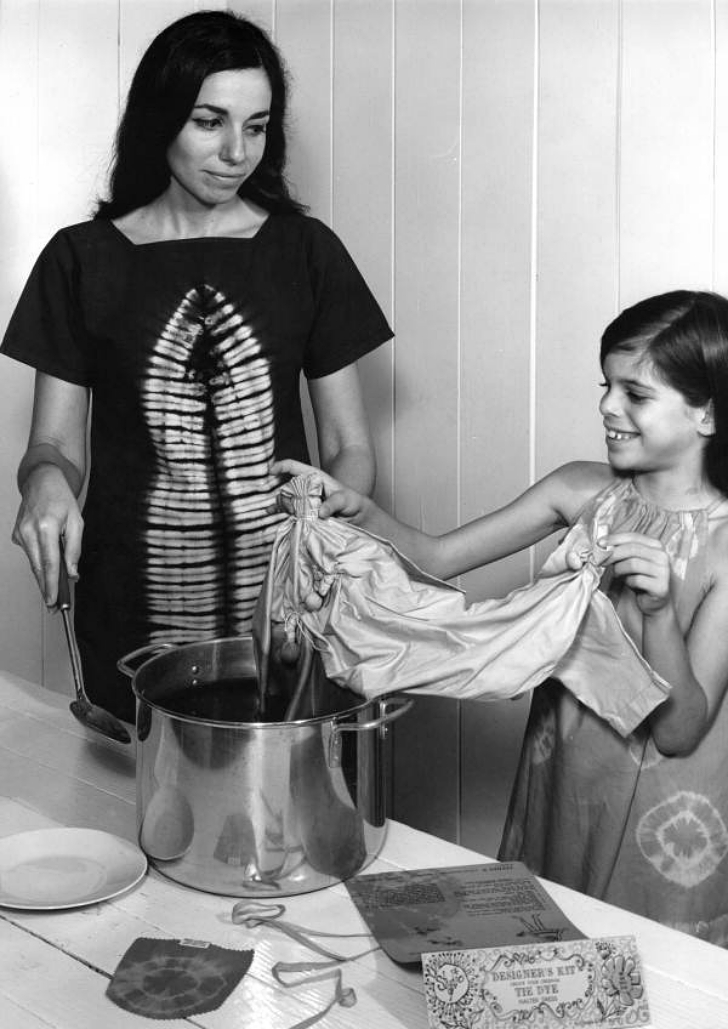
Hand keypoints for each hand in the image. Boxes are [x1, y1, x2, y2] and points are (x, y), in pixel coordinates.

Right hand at [12, 464, 83, 606]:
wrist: (41, 481)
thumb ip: (74, 549)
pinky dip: (39, 562)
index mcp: (46, 527)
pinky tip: (47, 566)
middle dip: (47, 588)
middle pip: (39, 567)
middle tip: (55, 605)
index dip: (52, 584)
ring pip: (33, 563)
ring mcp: (20, 533)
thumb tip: (72, 572)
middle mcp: (29, 531)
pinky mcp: (16, 535)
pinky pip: (31, 554)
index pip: (50, 563)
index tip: (54, 600)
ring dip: (43, 578)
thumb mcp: (76, 521)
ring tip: (53, 593)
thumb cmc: (60, 499)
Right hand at [272, 459, 370, 522]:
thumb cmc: (351, 501)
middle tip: (289, 506)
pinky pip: (288, 509)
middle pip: (287, 486)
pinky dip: (279, 510)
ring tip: (276, 510)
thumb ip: (333, 504)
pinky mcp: (303, 511)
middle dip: (282, 494)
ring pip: (286, 498)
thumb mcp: (345, 499)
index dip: (281, 467)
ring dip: (279, 504)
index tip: (270, 471)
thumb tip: (321, 513)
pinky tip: (269, 512)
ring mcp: (303, 499)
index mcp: (314, 478)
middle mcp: (306, 487)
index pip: (294, 467)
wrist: (355, 516)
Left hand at [601, 531, 671, 614]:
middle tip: (601, 561)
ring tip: (616, 574)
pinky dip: (627, 581)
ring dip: (619, 569)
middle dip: (612, 554)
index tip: (600, 543)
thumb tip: (602, 545)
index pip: (633, 536)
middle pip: (631, 549)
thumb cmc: (642, 577)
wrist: (656, 601)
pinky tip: (629, 583)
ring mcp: (663, 571)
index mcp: (656, 545)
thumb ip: (622, 550)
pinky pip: (636, 580)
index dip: (614, 538)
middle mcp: (662, 556)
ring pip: (632, 564)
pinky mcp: (660, 586)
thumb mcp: (633, 560)